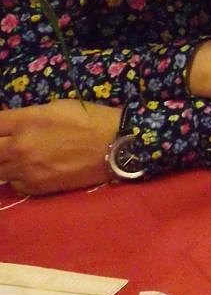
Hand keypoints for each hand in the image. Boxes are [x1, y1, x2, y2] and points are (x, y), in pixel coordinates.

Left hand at [0, 101, 120, 194]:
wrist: (115, 146)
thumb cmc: (89, 119)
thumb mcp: (57, 107)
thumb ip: (27, 116)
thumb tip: (11, 124)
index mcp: (26, 121)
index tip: (4, 129)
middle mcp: (19, 146)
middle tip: (11, 144)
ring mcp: (25, 169)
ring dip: (4, 162)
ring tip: (19, 157)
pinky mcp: (35, 187)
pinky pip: (13, 183)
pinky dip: (17, 177)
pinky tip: (30, 169)